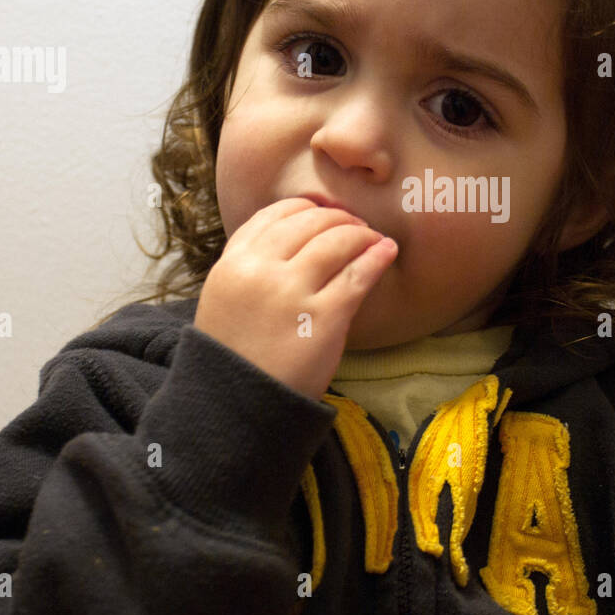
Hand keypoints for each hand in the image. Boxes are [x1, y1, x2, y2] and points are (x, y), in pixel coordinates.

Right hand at [194, 197, 397, 399]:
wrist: (237, 406)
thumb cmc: (236, 354)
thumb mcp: (227, 297)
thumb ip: (253, 264)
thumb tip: (299, 234)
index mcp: (233, 262)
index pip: (277, 214)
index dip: (308, 209)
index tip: (325, 215)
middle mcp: (260, 270)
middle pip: (311, 222)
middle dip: (340, 219)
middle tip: (356, 227)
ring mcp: (292, 292)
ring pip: (338, 241)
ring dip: (362, 234)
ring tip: (374, 239)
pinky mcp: (325, 317)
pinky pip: (359, 274)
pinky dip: (377, 257)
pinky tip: (386, 252)